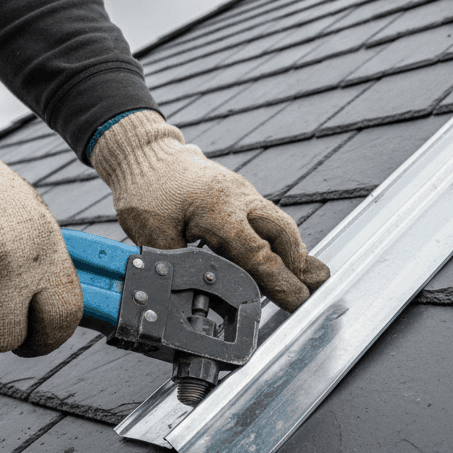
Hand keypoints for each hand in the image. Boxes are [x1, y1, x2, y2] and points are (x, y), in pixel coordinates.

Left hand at [91, 110, 328, 311]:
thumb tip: (187, 294)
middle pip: (283, 233)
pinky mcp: (238, 194)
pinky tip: (276, 260)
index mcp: (220, 211)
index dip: (280, 281)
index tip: (298, 300)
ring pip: (278, 224)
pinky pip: (265, 219)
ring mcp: (242, 194)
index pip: (258, 253)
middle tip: (308, 292)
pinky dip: (275, 241)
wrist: (144, 151)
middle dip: (298, 264)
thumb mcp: (151, 232)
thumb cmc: (146, 189)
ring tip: (300, 280)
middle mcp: (240, 199)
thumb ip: (175, 263)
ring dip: (290, 252)